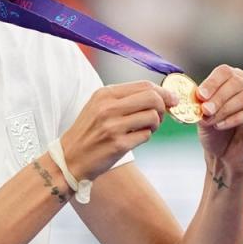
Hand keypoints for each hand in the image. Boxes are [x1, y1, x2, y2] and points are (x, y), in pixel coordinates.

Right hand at [61, 81, 177, 179]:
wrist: (70, 158)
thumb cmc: (89, 132)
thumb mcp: (99, 106)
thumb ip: (126, 98)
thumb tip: (162, 95)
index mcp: (105, 94)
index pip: (144, 85)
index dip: (163, 92)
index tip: (172, 100)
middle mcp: (108, 107)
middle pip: (153, 98)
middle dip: (163, 107)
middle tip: (160, 116)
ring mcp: (113, 126)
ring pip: (153, 117)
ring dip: (155, 124)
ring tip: (145, 129)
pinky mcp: (118, 144)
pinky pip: (146, 136)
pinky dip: (145, 137)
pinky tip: (134, 139)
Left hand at [196, 65, 242, 171]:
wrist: (223, 155)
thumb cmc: (213, 131)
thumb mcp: (202, 114)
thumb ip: (201, 103)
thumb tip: (198, 95)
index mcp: (234, 80)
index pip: (225, 71)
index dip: (212, 82)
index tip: (200, 95)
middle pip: (236, 83)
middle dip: (218, 97)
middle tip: (204, 110)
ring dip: (224, 109)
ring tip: (210, 120)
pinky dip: (234, 119)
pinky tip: (221, 125)